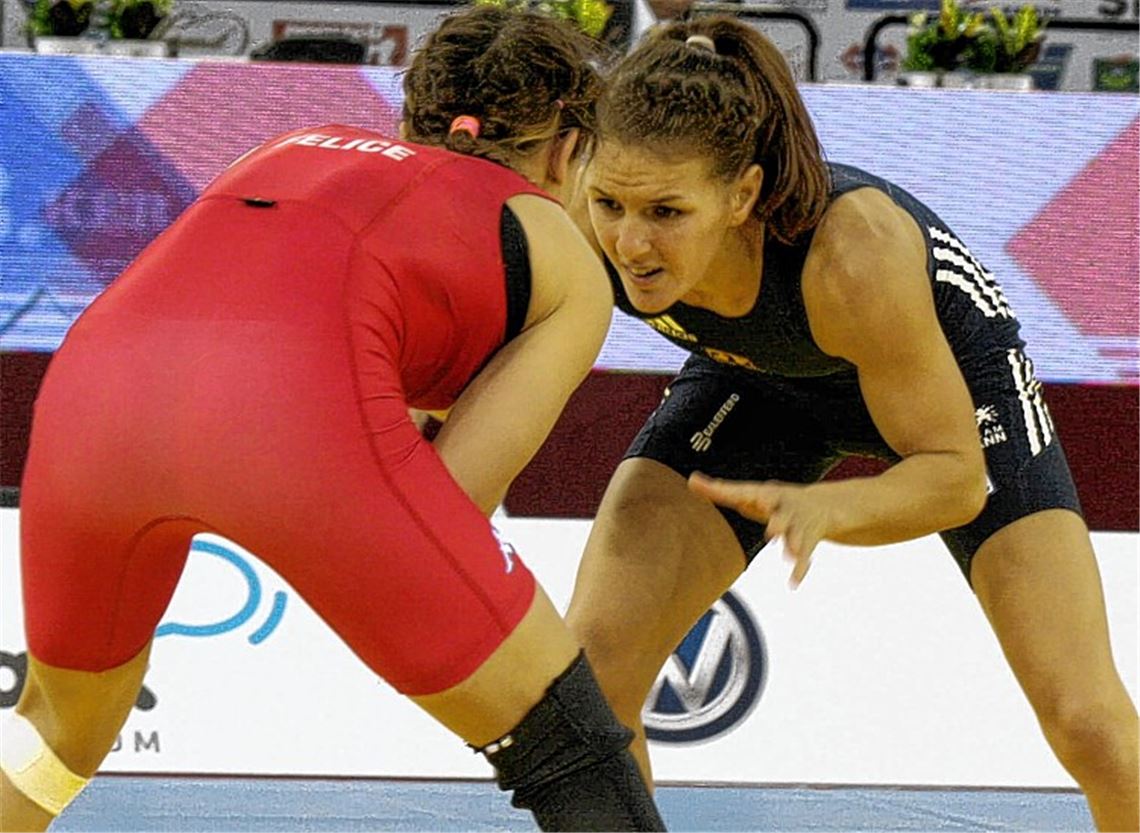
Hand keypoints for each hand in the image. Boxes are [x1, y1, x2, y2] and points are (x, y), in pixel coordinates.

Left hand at [688, 472, 830, 587]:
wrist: (823, 505)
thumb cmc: (772, 500)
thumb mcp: (750, 493)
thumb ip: (720, 489)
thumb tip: (690, 480)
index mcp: (768, 495)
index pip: (754, 495)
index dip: (750, 498)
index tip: (754, 501)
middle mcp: (785, 509)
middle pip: (782, 515)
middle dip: (779, 522)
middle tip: (773, 531)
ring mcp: (799, 525)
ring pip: (796, 536)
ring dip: (793, 545)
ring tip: (789, 556)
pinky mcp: (808, 542)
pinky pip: (805, 558)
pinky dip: (799, 571)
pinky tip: (793, 584)